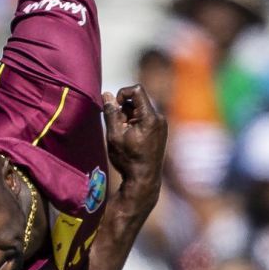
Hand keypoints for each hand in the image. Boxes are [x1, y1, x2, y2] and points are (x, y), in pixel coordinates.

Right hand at [101, 83, 165, 205]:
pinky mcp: (160, 131)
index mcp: (150, 116)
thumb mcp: (114, 135)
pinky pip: (145, 119)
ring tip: (124, 136)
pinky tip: (131, 139)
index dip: (122, 94)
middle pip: (137, 101)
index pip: (136, 90)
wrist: (143, 179)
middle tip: (117, 127)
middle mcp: (159, 118)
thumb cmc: (128, 159)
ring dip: (128, 117)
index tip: (115, 107)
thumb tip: (107, 95)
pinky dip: (135, 123)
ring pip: (140, 110)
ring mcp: (161, 125)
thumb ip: (111, 113)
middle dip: (124, 109)